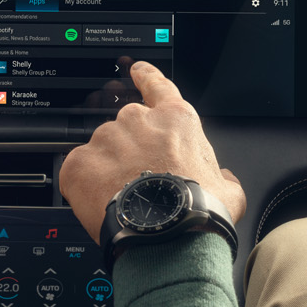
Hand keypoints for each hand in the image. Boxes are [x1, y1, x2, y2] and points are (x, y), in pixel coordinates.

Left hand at [59, 62, 245, 240]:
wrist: (168, 237)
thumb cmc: (200, 213)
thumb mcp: (228, 190)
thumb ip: (221, 175)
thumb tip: (222, 178)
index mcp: (175, 120)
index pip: (157, 85)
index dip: (145, 76)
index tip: (135, 69)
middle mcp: (138, 121)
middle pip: (128, 129)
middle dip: (130, 152)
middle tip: (140, 183)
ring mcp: (106, 139)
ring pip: (102, 150)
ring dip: (109, 170)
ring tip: (124, 199)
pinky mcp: (80, 163)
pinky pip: (78, 171)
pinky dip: (86, 187)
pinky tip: (103, 204)